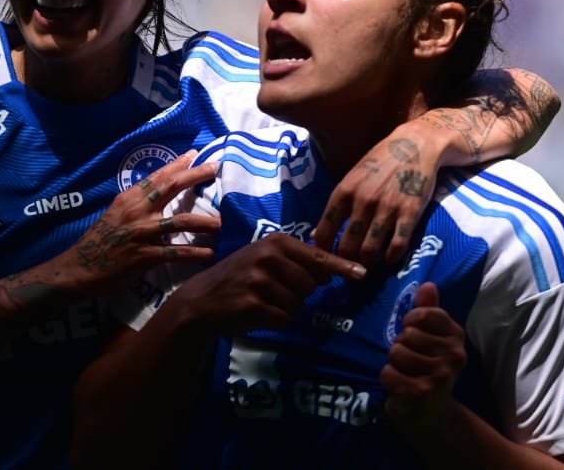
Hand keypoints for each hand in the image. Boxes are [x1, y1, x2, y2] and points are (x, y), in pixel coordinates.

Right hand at [58, 151, 220, 294]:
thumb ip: (139, 203)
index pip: (157, 176)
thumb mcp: (116, 213)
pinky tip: (211, 253)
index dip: (177, 164)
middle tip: (215, 167)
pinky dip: (196, 253)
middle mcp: (137, 211)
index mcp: (129, 199)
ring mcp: (142, 233)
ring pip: (181, 221)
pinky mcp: (145, 256)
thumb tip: (161, 191)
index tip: (195, 154)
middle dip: (196, 175)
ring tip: (224, 223)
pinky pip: (176, 253)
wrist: (80, 267)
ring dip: (206, 221)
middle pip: (171, 187)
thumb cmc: (100, 240)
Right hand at [173, 233, 364, 335]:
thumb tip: (330, 272)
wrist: (201, 300)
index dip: (342, 266)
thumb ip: (295, 260)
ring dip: (286, 309)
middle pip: (311, 285)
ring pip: (298, 304)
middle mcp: (269, 257)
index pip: (318, 256)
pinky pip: (284, 319)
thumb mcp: (264, 258)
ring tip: (263, 301)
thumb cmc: (238, 277)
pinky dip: (275, 321)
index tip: (362, 273)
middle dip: (300, 294)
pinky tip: (257, 313)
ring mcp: (260, 280)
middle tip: (275, 291)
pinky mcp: (253, 304)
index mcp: (276, 242)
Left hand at [311, 125, 436, 266]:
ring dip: (368, 263)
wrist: (417, 143)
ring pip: (370, 252)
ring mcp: (387, 208)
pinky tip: (389, 256)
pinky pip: (397, 247)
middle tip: (351, 266)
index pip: (325, 232)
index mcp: (344, 191)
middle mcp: (363, 201)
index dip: (323, 252)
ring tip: (369, 262)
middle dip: (347, 262)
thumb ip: (336, 206)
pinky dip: (390, 258)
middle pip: (347, 247)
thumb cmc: (381, 160)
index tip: (328, 259)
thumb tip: (315, 235)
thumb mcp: (353, 177)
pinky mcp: (410, 214)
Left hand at [380, 282, 465, 437]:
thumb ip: (429, 310)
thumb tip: (428, 284)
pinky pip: (388, 373)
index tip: (414, 334)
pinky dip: (388, 380)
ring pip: (396, 353)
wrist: (430, 414)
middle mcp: (454, 355)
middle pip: (406, 334)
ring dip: (393, 364)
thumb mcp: (431, 337)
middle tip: (411, 361)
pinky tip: (401, 388)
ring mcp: (440, 374)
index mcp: (456, 336)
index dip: (410, 322)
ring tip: (406, 374)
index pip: (425, 314)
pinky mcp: (423, 392)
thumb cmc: (427, 369)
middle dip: (400, 347)